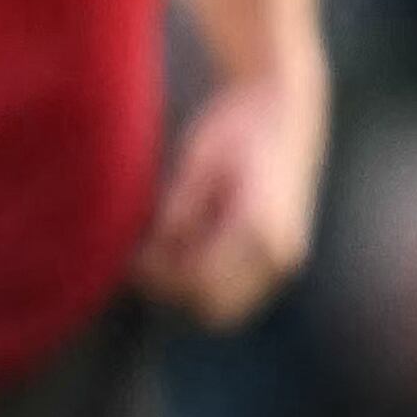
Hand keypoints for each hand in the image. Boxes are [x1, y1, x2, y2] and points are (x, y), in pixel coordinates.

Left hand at [137, 73, 327, 328]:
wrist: (283, 109)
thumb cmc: (235, 128)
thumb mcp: (198, 164)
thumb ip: (179, 213)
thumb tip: (147, 256)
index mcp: (259, 227)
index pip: (199, 282)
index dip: (160, 278)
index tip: (132, 259)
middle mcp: (279, 252)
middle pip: (212, 307)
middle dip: (174, 290)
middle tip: (143, 260)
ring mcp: (283, 260)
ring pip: (223, 306)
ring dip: (190, 288)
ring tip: (166, 248)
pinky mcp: (278, 259)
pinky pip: (234, 292)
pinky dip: (206, 279)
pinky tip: (189, 244)